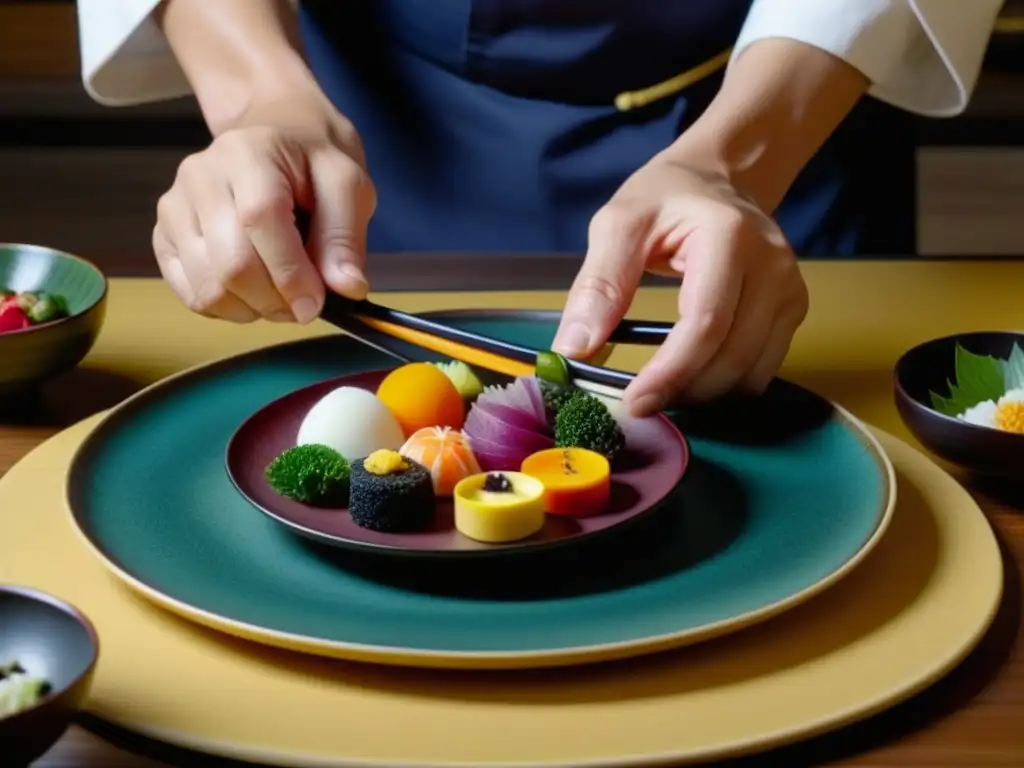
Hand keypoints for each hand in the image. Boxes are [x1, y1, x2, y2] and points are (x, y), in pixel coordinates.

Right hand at [152, 92, 375, 323]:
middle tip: (304, 305)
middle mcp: (201, 177)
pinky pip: (191, 295)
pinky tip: (252, 294)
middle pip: (231, 265)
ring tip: (280, 296)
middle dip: (276, 301)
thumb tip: (348, 288)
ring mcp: (175, 207)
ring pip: (208, 289)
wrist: (275, 140)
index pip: (260, 221)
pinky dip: (228, 309)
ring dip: (253, 310)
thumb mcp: (349, 187)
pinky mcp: (164, 236)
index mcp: (249, 153)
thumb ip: (346, 237)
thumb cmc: (313, 166)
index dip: (291, 274)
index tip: (317, 303)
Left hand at [552, 153, 808, 416]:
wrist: (719, 176)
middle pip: (731, 356)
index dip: (670, 372)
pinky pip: (763, 369)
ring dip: (704, 395)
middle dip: (682, 390)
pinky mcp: (794, 308)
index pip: (705, 322)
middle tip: (638, 404)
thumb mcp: (619, 224)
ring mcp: (789, 288)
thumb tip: (574, 348)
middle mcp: (772, 265)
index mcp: (729, 236)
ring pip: (751, 373)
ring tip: (661, 391)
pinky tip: (691, 379)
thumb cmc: (666, 197)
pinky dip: (726, 385)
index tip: (633, 403)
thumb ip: (598, 284)